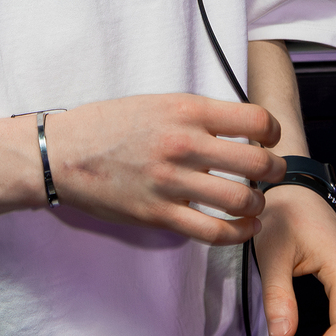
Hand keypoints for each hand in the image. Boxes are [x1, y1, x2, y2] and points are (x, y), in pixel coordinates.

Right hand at [48, 93, 286, 244]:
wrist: (61, 153)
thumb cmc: (106, 125)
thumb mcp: (155, 102)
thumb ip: (196, 115)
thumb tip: (237, 128)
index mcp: (184, 110)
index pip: (254, 120)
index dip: (272, 131)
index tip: (269, 138)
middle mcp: (183, 145)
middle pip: (257, 163)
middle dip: (275, 170)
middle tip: (272, 173)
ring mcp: (172, 183)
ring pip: (241, 200)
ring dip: (258, 203)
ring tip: (255, 201)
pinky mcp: (159, 215)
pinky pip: (214, 231)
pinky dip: (239, 232)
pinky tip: (244, 226)